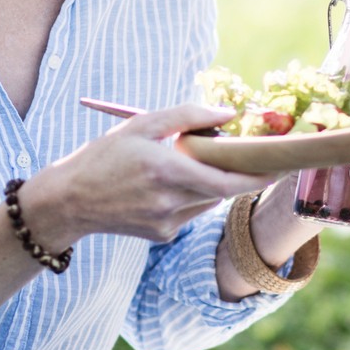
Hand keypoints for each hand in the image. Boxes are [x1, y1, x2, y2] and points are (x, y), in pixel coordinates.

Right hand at [26, 105, 273, 247]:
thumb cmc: (102, 157)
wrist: (68, 202)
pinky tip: (165, 184)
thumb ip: (187, 115)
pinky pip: (190, 212)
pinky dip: (189, 196)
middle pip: (223, 190)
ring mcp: (167, 224)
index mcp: (167, 171)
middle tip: (248, 156)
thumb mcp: (141, 124)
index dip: (259, 176)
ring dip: (210, 182)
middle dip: (237, 173)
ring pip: (207, 201)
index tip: (281, 166)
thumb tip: (227, 113)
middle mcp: (170, 202)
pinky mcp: (162, 236)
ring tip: (188, 163)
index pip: (228, 180)